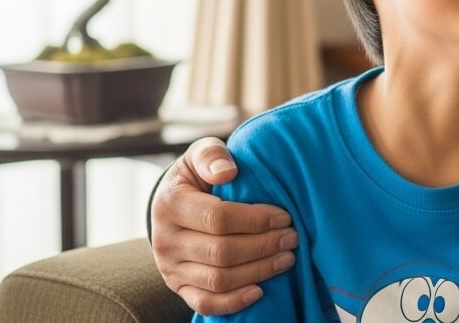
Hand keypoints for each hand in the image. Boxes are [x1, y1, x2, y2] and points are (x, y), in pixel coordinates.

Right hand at [150, 137, 298, 314]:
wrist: (172, 205)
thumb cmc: (197, 177)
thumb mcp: (200, 156)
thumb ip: (212, 155)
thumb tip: (228, 172)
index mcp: (170, 204)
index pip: (218, 218)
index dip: (256, 220)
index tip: (285, 216)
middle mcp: (165, 241)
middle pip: (221, 252)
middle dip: (264, 246)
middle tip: (293, 238)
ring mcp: (170, 269)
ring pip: (218, 280)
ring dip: (258, 272)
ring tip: (287, 258)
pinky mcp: (178, 288)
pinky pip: (205, 303)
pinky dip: (234, 302)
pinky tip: (260, 291)